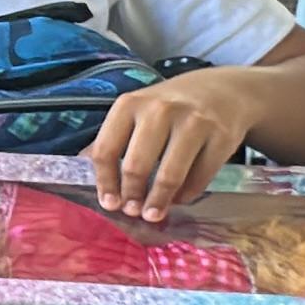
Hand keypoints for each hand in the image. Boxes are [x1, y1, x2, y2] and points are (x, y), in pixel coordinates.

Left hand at [86, 67, 269, 220]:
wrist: (224, 90)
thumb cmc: (171, 106)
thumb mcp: (137, 110)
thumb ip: (113, 137)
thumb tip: (80, 167)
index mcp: (130, 104)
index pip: (107, 150)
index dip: (105, 182)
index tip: (109, 203)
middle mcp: (160, 110)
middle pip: (136, 166)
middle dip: (132, 195)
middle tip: (132, 211)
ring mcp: (193, 122)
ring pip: (169, 175)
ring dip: (158, 201)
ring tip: (153, 214)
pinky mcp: (221, 137)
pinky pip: (200, 177)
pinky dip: (187, 194)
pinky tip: (180, 198)